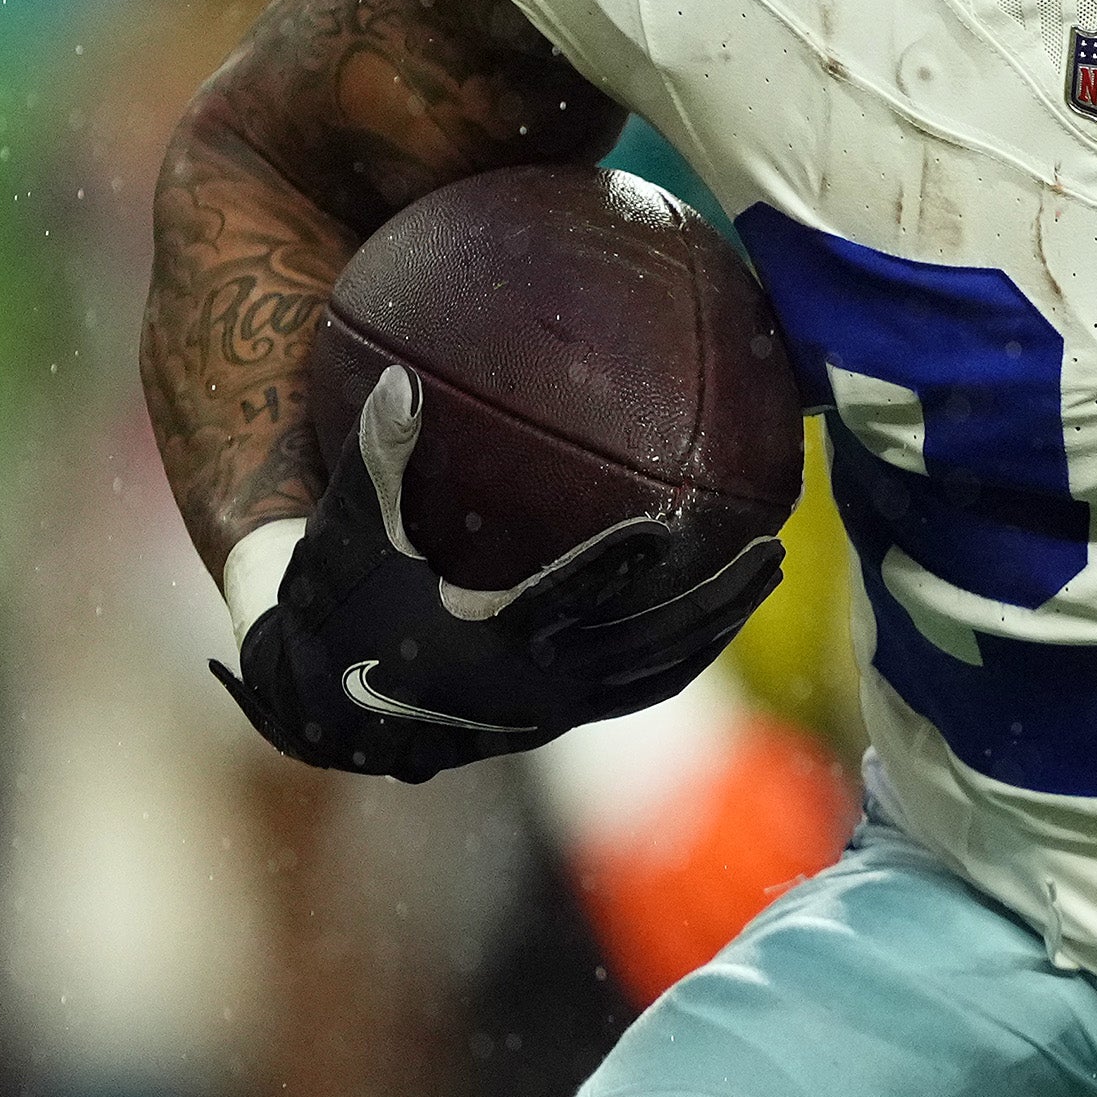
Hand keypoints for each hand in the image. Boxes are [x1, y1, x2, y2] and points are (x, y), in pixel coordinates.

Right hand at [213, 365, 785, 781]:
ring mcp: (551, 709)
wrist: (322, 707)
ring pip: (654, 672)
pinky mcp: (555, 719)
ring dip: (715, 625)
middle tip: (774, 547)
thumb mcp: (347, 535)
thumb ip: (378, 459)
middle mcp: (532, 684)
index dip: (627, 563)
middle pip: (646, 643)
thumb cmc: (334, 608)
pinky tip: (717, 618)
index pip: (572, 595)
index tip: (678, 519)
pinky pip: (637, 691)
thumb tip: (401, 378)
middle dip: (712, 598)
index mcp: (486, 637)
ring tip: (771, 572)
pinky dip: (683, 655)